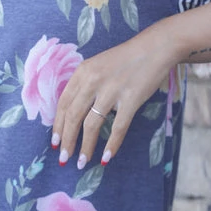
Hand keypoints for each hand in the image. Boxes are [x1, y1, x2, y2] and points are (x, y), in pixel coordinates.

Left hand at [52, 27, 175, 167]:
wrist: (155, 48)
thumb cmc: (126, 58)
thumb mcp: (98, 65)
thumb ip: (84, 84)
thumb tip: (72, 113)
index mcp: (82, 72)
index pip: (63, 104)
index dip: (57, 125)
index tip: (55, 142)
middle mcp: (93, 81)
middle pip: (73, 117)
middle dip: (66, 140)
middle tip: (63, 158)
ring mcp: (112, 90)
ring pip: (91, 125)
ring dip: (85, 147)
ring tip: (81, 162)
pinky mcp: (131, 99)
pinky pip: (118, 127)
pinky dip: (111, 145)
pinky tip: (106, 158)